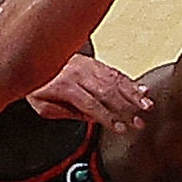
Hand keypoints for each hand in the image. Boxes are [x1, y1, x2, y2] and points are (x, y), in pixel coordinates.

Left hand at [24, 53, 153, 125]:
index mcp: (65, 86)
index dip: (107, 116)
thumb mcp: (41, 105)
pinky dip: (130, 81)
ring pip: (114, 80)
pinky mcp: (95, 62)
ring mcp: (88, 66)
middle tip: (139, 121)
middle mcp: (79, 73)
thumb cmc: (38, 84)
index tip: (121, 127)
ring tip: (147, 106)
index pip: (90, 104)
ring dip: (133, 94)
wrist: (33, 53)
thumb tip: (87, 117)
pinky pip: (115, 71)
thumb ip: (63, 112)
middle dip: (126, 108)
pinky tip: (142, 90)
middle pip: (106, 92)